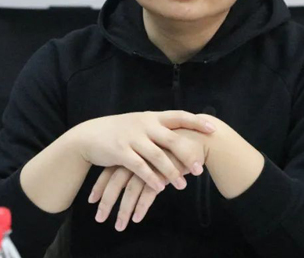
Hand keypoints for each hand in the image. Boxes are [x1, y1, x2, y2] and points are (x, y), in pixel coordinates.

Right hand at [74, 111, 214, 192]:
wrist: (90, 135)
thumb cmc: (121, 131)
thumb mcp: (141, 123)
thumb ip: (160, 128)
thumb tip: (185, 132)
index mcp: (153, 117)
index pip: (180, 116)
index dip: (197, 122)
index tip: (214, 129)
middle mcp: (145, 125)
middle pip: (172, 139)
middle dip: (188, 155)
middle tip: (200, 169)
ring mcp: (132, 137)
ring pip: (157, 156)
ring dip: (171, 172)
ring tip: (183, 185)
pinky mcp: (121, 151)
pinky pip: (139, 167)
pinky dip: (151, 178)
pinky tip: (160, 188)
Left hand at [87, 149, 196, 230]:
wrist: (199, 137)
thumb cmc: (177, 143)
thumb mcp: (154, 147)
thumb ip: (141, 158)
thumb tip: (126, 172)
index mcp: (133, 148)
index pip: (110, 169)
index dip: (100, 185)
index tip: (92, 200)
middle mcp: (138, 156)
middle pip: (115, 181)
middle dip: (106, 202)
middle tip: (99, 219)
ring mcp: (149, 164)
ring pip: (130, 190)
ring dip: (123, 211)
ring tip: (119, 226)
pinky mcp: (162, 173)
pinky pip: (147, 193)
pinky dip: (141, 207)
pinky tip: (136, 219)